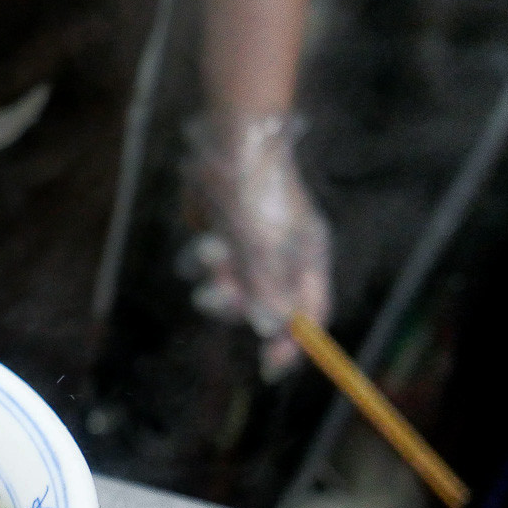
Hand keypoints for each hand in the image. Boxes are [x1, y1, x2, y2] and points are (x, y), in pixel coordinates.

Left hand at [182, 113, 331, 379]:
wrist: (225, 139)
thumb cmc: (253, 188)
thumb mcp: (260, 240)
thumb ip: (266, 286)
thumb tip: (272, 331)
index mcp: (306, 258)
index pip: (308, 314)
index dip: (293, 343)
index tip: (268, 369)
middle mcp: (280, 258)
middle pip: (262, 310)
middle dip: (237, 305)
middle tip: (219, 291)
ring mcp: (249, 249)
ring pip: (226, 292)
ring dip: (214, 280)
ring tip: (212, 249)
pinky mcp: (219, 238)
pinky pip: (204, 270)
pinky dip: (199, 260)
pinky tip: (204, 234)